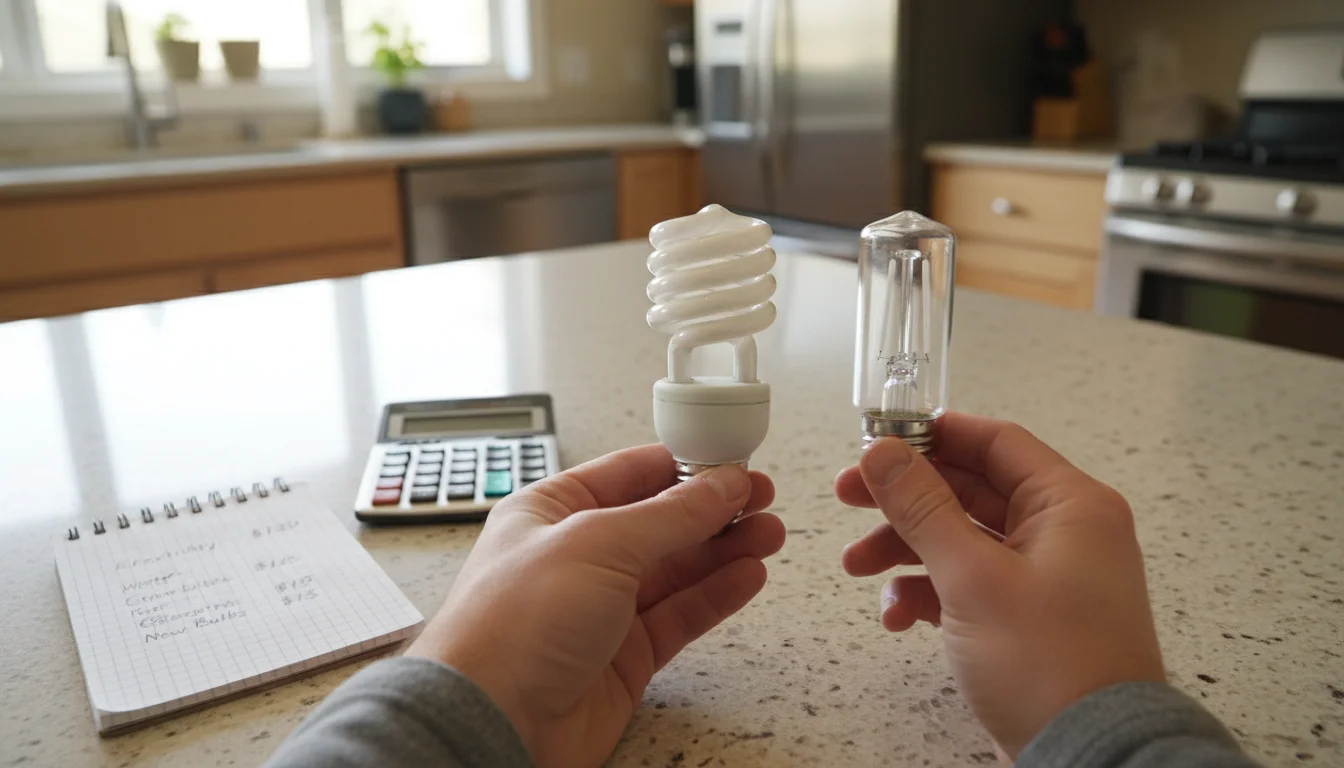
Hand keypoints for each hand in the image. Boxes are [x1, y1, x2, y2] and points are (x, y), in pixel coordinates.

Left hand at [407, 445, 783, 767]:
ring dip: (724, 550)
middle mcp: (575, 558)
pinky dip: (716, 595)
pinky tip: (747, 575)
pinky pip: (680, 616)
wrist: (494, 722)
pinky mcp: (623, 657)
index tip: (730, 459)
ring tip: (769, 533)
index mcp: (550, 512)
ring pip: (676, 570)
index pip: (628, 474)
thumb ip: (669, 515)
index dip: (683, 464)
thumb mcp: (597, 544)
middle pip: (659, 522)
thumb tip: (718, 486)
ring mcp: (601, 609)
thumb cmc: (508, 629)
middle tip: (760, 497)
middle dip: (713, 509)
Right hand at [835, 413, 1165, 756]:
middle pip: (970, 491)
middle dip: (905, 499)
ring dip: (906, 549)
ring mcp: (1047, 577)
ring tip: (856, 567)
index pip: (995, 443)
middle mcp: (1064, 532)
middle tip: (847, 497)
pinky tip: (899, 616)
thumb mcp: (972, 576)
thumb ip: (922, 508)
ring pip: (962, 540)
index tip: (877, 442)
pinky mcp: (1028, 619)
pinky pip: (970, 586)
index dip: (933, 436)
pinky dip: (929, 593)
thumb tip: (882, 451)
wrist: (1092, 756)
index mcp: (1069, 505)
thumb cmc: (1046, 661)